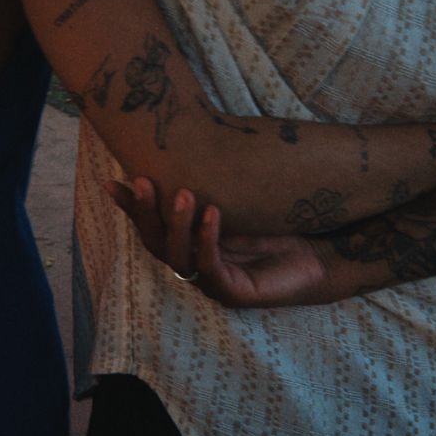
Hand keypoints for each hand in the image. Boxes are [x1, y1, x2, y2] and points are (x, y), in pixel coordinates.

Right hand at [107, 178, 332, 307]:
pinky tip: (213, 214)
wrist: (322, 255)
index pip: (151, 226)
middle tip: (142, 181)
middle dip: (146, 212)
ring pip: (179, 257)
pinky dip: (208, 241)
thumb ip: (216, 184)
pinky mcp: (234, 294)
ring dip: (177, 224)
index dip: (131, 207)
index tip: (113, 183)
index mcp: (191, 244)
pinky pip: (211, 269)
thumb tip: (195, 141)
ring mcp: (212, 283)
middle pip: (155, 243)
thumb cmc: (281, 225)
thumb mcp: (242, 200)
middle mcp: (195, 265)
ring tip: (183, 193)